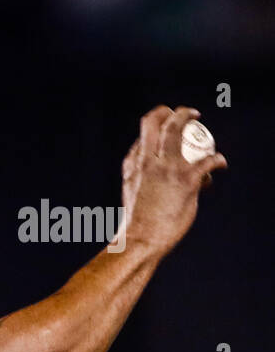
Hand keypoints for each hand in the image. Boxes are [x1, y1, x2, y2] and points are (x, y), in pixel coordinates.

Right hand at [119, 105, 226, 254]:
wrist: (140, 240)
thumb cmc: (136, 223)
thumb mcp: (132, 194)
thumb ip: (140, 179)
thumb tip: (151, 180)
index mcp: (132, 165)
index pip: (142, 136)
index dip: (157, 126)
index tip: (166, 128)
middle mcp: (147, 160)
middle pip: (156, 121)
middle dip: (171, 112)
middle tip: (186, 114)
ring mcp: (167, 167)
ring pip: (178, 128)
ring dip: (190, 119)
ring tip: (201, 122)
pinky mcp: (186, 179)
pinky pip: (207, 161)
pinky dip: (216, 161)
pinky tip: (219, 164)